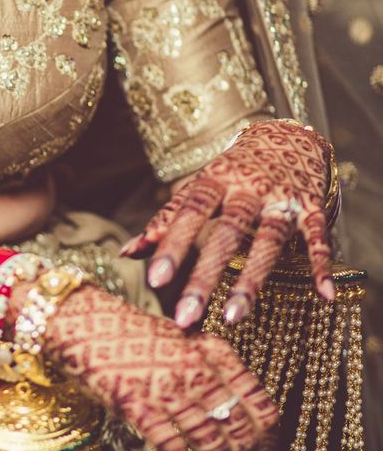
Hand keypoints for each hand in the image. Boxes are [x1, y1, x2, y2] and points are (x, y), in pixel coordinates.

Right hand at [45, 284, 279, 450]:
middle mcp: (197, 367)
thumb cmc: (128, 336)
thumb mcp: (179, 343)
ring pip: (213, 443)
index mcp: (213, 350)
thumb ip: (207, 373)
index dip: (268, 443)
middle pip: (241, 428)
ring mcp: (167, 386)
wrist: (78, 321)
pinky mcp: (138, 404)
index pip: (259, 403)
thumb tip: (230, 422)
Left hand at [122, 120, 334, 329]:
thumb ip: (167, 219)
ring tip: (232, 318)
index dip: (171, 245)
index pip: (189, 212)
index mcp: (215, 179)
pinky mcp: (311, 206)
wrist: (287, 133)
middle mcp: (247, 187)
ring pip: (268, 239)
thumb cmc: (234, 170)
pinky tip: (323, 295)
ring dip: (251, 280)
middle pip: (225, 232)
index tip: (154, 280)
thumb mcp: (201, 185)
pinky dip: (321, 265)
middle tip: (185, 316)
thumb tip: (127, 252)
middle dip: (204, 275)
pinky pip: (317, 237)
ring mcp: (281, 196)